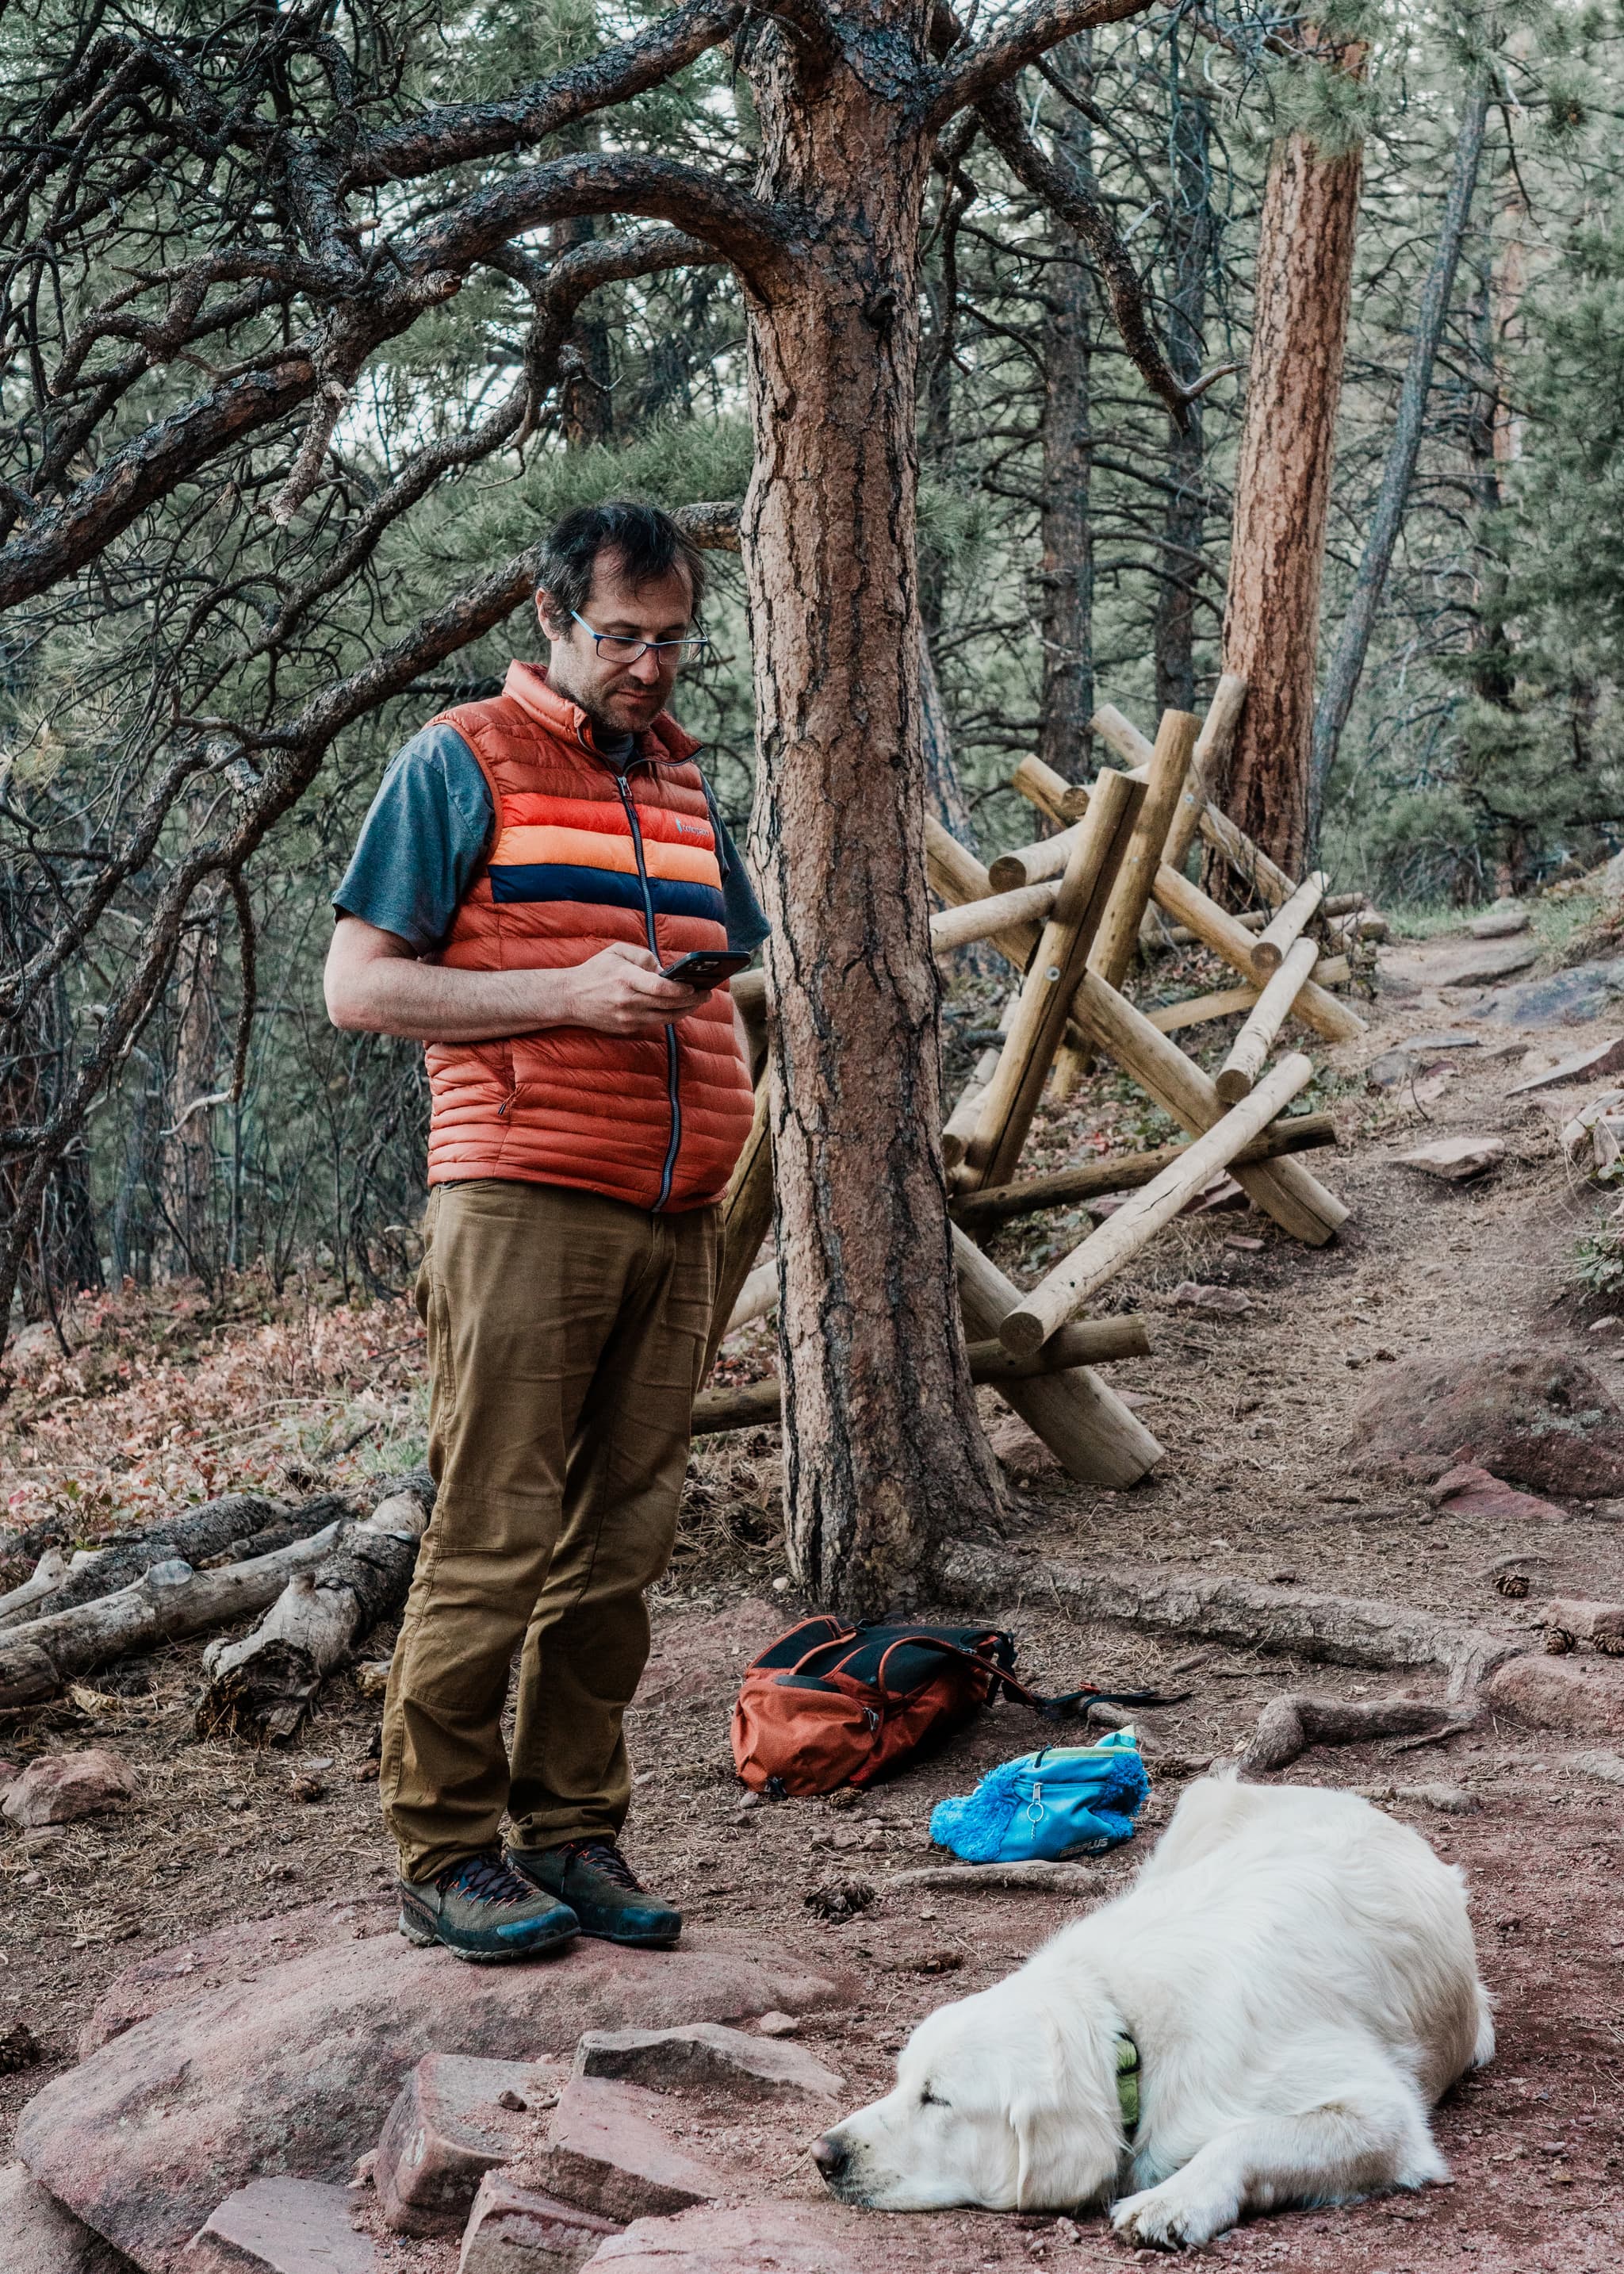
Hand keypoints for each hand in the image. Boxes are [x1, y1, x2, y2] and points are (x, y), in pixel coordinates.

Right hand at [560, 942, 710, 1036]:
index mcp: (626, 979)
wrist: (569, 998)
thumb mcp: (617, 952)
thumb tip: (666, 970)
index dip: (681, 989)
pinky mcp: (626, 1028)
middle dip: (692, 999)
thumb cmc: (595, 971)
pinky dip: (669, 1015)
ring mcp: (627, 1018)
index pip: (660, 988)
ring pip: (666, 1017)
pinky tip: (679, 1007)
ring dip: (686, 1010)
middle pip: (669, 1004)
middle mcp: (628, 1001)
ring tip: (698, 1000)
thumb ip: (644, 957)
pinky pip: (655, 1022)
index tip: (695, 985)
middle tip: (707, 993)